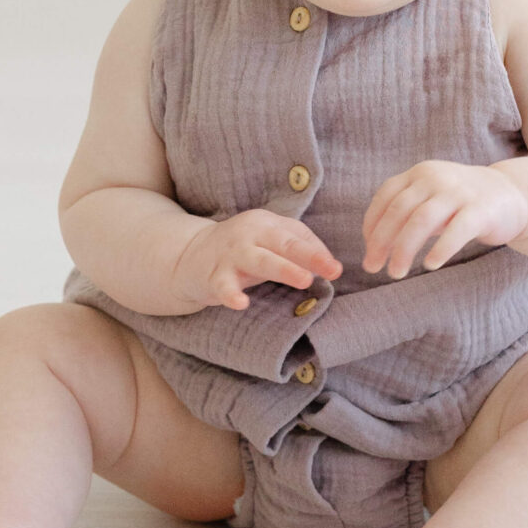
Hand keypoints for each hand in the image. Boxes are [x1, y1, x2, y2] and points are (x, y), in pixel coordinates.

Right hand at [173, 211, 342, 312]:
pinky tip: (241, 303)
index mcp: (266, 224)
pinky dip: (231, 294)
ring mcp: (231, 254)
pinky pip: (223, 286)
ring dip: (284, 269)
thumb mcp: (271, 241)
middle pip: (282, 243)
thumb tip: (334, 266)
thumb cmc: (243, 249)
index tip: (337, 269)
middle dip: (307, 255)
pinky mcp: (213, 275)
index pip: (297, 236)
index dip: (318, 252)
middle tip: (331, 270)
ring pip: (260, 260)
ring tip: (304, 280)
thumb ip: (302, 247)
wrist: (190, 255)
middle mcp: (249, 234)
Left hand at [361, 160, 527, 279]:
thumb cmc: (462, 203)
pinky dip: (440, 249)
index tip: (369, 249)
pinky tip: (430, 265)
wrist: (512, 194)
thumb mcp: (431, 199)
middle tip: (373, 268)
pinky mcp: (481, 210)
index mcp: (419, 174)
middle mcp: (436, 178)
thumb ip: (406, 214)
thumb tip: (374, 245)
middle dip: (381, 242)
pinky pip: (456, 230)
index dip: (372, 224)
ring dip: (404, 249)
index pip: (386, 196)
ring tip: (396, 273)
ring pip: (421, 220)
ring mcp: (459, 192)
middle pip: (399, 210)